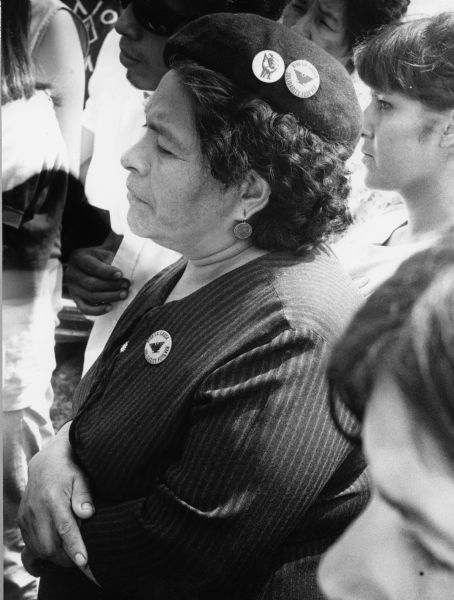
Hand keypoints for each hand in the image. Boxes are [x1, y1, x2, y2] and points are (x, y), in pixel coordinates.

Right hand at [18, 423, 93, 568]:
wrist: (46, 462)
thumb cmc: (69, 471)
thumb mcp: (81, 478)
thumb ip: (84, 496)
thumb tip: (87, 513)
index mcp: (53, 498)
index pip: (65, 529)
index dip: (75, 548)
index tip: (84, 562)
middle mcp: (37, 509)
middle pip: (49, 545)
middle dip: (65, 558)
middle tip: (81, 559)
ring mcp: (27, 516)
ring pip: (38, 549)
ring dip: (54, 556)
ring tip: (70, 554)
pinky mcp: (22, 519)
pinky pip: (30, 544)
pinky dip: (43, 551)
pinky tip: (56, 549)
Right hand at [66, 233, 129, 315]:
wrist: (90, 266)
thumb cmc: (103, 255)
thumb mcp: (107, 246)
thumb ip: (116, 240)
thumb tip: (126, 232)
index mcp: (79, 257)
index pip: (93, 267)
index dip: (107, 272)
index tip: (121, 274)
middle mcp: (72, 273)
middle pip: (92, 283)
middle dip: (111, 286)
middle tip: (127, 286)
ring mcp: (72, 287)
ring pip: (90, 296)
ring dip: (109, 297)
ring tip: (124, 295)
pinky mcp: (76, 299)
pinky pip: (84, 308)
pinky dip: (97, 310)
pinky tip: (110, 307)